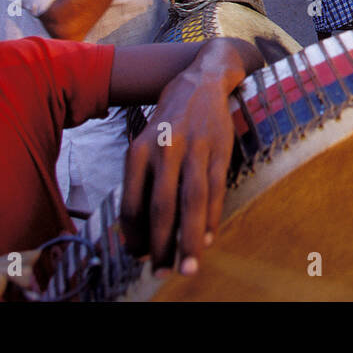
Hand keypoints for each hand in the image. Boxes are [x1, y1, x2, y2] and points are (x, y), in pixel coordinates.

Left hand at [120, 40, 252, 273]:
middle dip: (161, 245)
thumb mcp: (148, 140)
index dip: (134, 234)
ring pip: (191, 201)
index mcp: (139, 149)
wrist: (202, 78)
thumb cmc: (171, 118)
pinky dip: (212, 216)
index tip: (138, 256)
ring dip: (189, 239)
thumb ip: (144, 178)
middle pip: (161, 206)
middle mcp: (164, 148)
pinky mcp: (220, 148)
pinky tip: (208, 237)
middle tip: (160, 274)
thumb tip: (142, 226)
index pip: (132, 201)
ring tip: (187, 267)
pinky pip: (216, 189)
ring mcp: (195, 148)